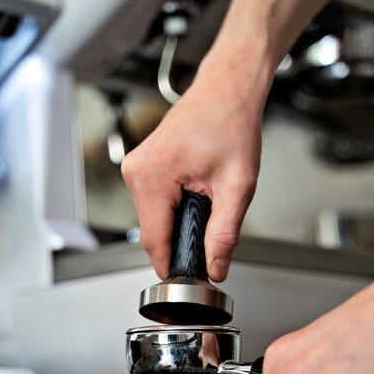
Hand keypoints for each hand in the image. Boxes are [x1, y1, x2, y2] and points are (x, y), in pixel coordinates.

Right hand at [121, 57, 264, 281]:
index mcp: (153, 177)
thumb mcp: (238, 185)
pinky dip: (173, 210)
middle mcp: (136, 172)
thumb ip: (225, 232)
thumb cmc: (231, 123)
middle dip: (179, 243)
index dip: (171, 266)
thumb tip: (215, 267)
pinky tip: (196, 196)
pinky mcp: (142, 166)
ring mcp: (136, 168)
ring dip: (177, 224)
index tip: (188, 282)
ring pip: (152, 219)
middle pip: (152, 232)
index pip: (154, 242)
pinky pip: (153, 203)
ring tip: (207, 206)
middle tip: (211, 238)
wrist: (226, 90)